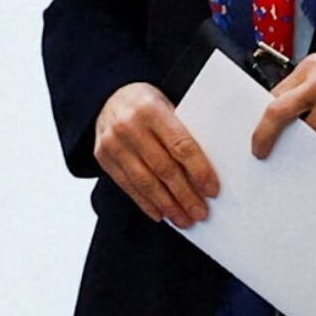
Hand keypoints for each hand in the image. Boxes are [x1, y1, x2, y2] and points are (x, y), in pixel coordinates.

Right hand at [91, 82, 217, 226]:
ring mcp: (113, 143)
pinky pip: (127, 185)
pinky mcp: (102, 157)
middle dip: (185, 195)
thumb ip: (183, 132)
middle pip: (163, 168)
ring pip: (145, 182)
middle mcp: (129, 127)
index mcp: (152, 110)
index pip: (181, 146)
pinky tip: (160, 214)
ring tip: (184, 219)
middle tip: (201, 213)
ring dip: (167, 205)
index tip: (212, 190)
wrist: (108, 96)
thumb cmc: (148, 104)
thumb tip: (209, 169)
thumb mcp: (169, 105)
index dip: (199, 171)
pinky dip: (145, 203)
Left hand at [251, 54, 315, 157]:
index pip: (275, 94)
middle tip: (260, 150)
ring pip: (307, 133)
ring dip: (310, 141)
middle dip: (265, 135)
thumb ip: (302, 90)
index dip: (262, 118)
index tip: (256, 134)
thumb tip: (272, 116)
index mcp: (313, 66)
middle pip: (280, 111)